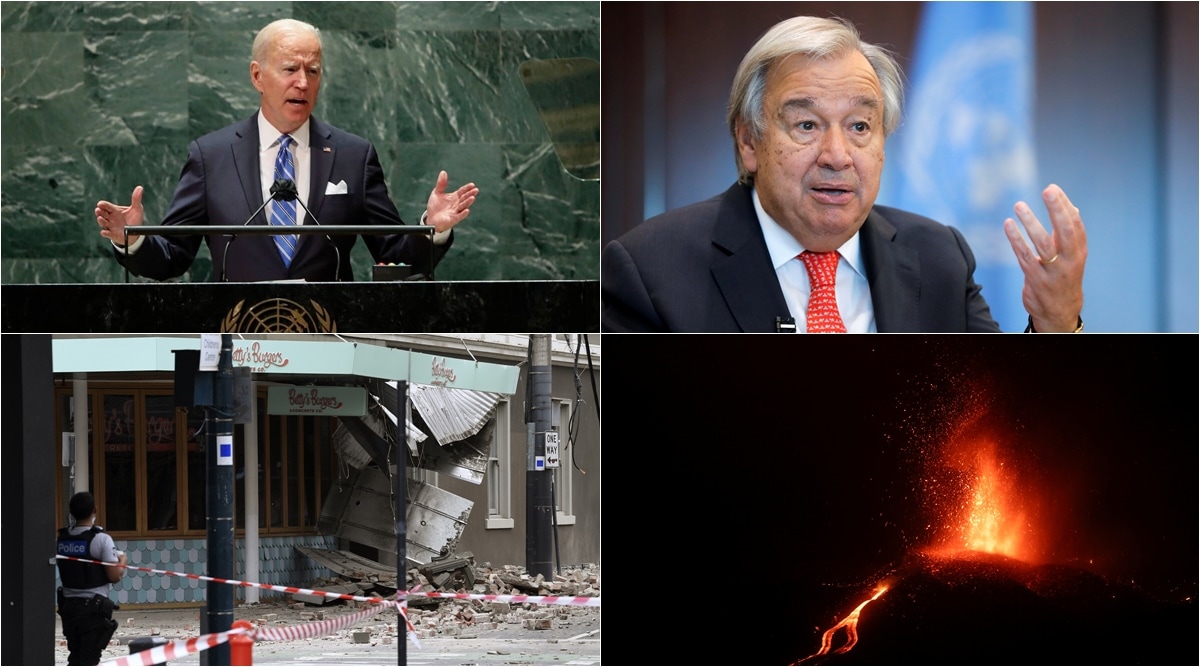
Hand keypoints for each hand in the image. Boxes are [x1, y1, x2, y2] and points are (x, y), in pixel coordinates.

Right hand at [95, 186, 144, 246]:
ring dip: (101, 221)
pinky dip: (105, 233)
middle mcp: (110, 218)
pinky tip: (104, 232)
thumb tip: (140, 187)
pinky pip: (107, 234)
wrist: (136, 233)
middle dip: (99, 212)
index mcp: (114, 210)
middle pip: (101, 213)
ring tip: (100, 219)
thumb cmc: (134, 219)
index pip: (106, 206)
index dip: (102, 205)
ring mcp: (110, 226)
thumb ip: (136, 199)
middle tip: (98, 210)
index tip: (100, 204)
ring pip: (102, 223)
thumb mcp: (137, 209)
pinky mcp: (112, 234)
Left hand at [425, 171, 477, 233]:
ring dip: (468, 202)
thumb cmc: (435, 207)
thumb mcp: (437, 193)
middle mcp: (456, 204)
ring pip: (463, 206)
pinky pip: (459, 216)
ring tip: (472, 198)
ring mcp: (455, 212)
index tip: (472, 184)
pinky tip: (467, 210)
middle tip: (476, 190)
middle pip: (464, 198)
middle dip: (470, 194)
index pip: (462, 192)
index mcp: (454, 197)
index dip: (467, 188)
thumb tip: (443, 172)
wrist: (431, 219)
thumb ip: (441, 184)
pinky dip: (463, 213)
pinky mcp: (453, 219)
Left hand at [1002, 184, 1086, 331]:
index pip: (1075, 225)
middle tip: (1048, 191)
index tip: (1053, 189)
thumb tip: (1072, 207)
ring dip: (1031, 223)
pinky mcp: (1036, 280)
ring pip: (1043, 244)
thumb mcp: (1071, 256)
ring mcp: (1053, 272)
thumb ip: (1068, 233)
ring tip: (1019, 205)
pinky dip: (1016, 240)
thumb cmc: (1063, 277)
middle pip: (1066, 232)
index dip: (1065, 206)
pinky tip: (1008, 225)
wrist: (1060, 312)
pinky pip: (1025, 257)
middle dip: (1057, 210)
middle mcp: (1070, 261)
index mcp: (1079, 251)